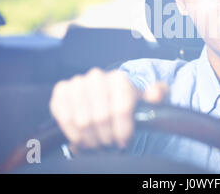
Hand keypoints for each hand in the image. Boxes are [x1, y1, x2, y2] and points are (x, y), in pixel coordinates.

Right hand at [49, 68, 167, 151]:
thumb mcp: (149, 99)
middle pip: (101, 117)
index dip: (123, 129)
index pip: (121, 108)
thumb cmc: (128, 100)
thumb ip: (158, 94)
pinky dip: (73, 133)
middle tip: (110, 144)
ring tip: (98, 142)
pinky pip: (63, 117)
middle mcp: (97, 76)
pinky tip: (83, 138)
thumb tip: (155, 95)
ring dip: (91, 138)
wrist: (107, 96)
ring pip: (82, 120)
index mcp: (119, 78)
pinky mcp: (61, 92)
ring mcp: (77, 83)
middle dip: (107, 137)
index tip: (124, 140)